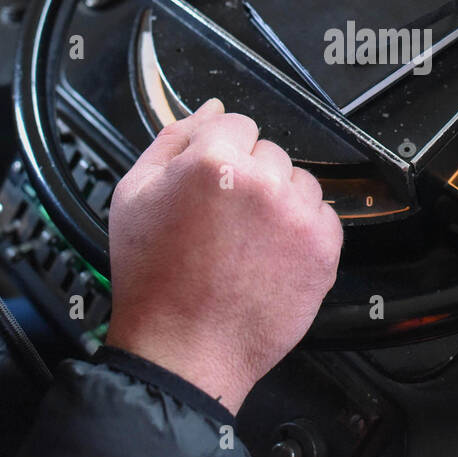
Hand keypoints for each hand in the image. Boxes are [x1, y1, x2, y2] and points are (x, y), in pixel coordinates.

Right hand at [104, 98, 342, 413]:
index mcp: (212, 161)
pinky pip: (323, 216)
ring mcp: (297, 216)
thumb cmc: (153, 279)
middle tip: (223, 222)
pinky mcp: (323, 249)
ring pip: (299, 182)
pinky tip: (270, 256)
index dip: (219, 154)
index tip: (211, 184)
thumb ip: (174, 138)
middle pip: (269, 152)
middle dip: (249, 177)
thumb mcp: (134, 193)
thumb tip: (211, 108)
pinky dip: (302, 231)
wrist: (182, 348)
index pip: (237, 123)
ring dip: (279, 202)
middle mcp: (261, 182)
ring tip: (246, 242)